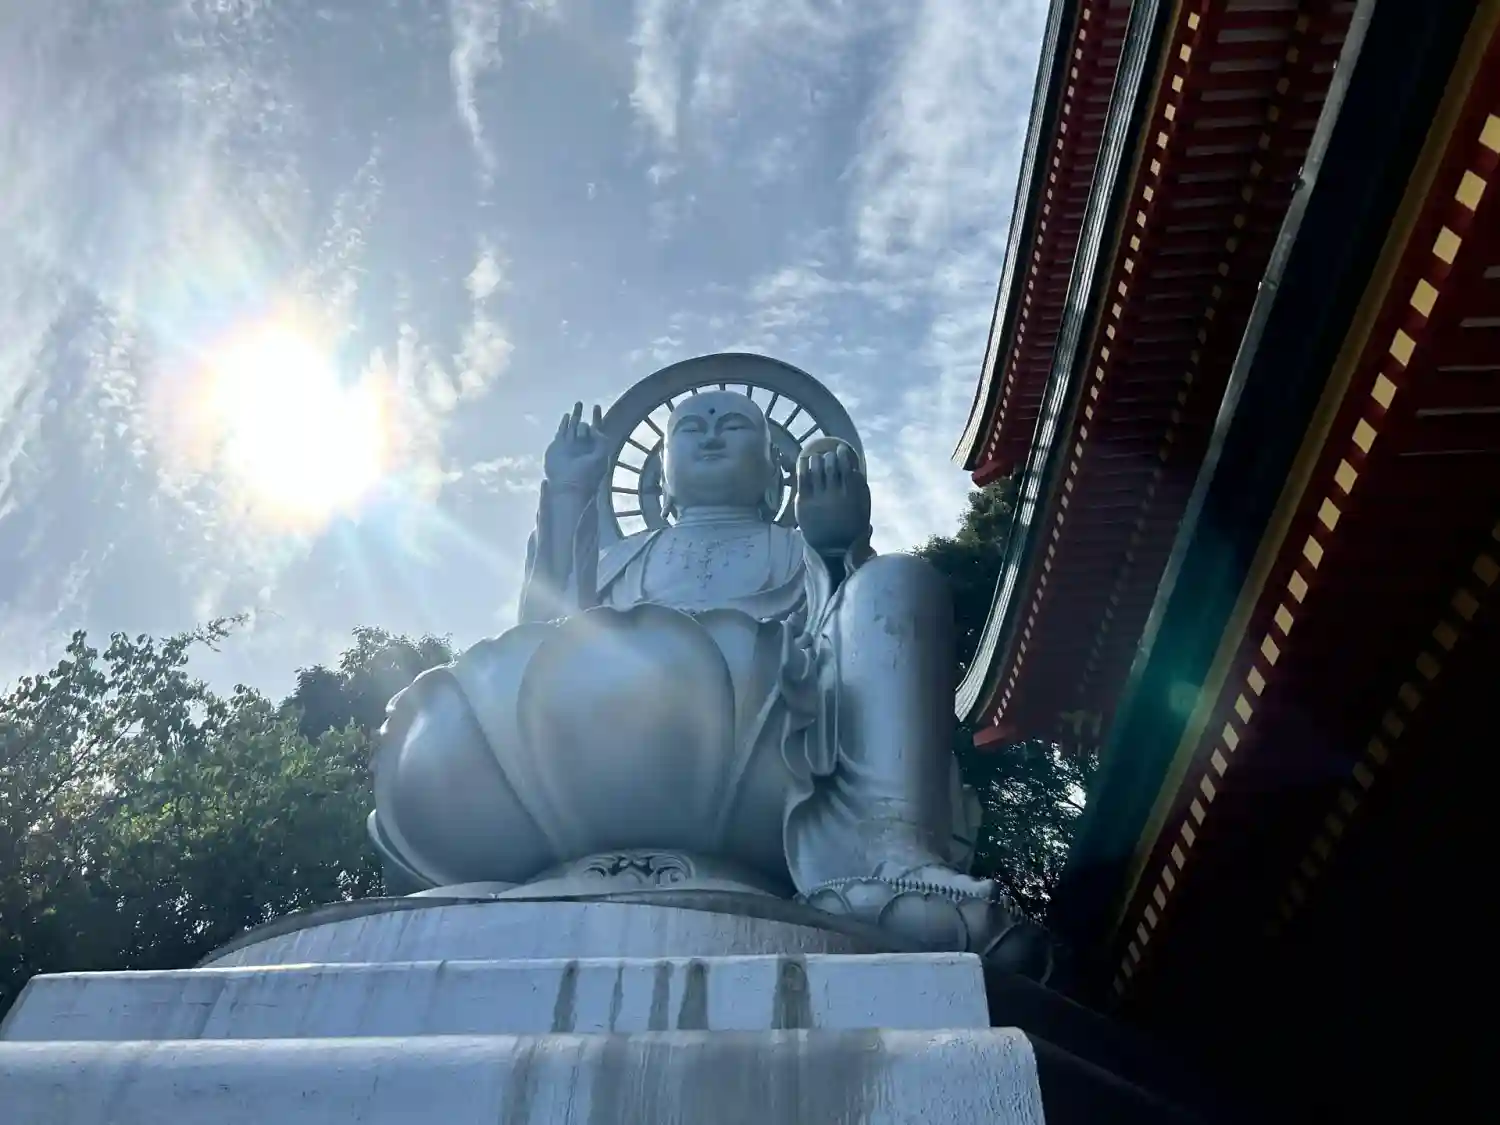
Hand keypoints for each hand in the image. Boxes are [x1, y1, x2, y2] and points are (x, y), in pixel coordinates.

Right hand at [544, 402, 609, 489]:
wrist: (568, 486)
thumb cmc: (587, 476)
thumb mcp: (600, 457)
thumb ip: (601, 441)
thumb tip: (595, 428)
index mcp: (594, 449)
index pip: (597, 429)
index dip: (597, 417)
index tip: (597, 406)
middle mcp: (582, 446)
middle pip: (584, 427)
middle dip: (586, 419)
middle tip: (586, 410)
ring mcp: (570, 446)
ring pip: (573, 427)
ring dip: (576, 416)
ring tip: (579, 404)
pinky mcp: (558, 446)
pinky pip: (562, 431)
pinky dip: (565, 423)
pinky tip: (568, 416)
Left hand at [794, 439, 870, 553]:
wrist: (832, 547)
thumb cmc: (850, 526)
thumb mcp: (863, 509)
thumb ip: (861, 488)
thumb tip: (854, 467)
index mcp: (850, 496)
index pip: (846, 468)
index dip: (843, 455)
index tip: (841, 448)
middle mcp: (834, 496)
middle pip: (830, 467)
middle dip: (830, 456)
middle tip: (829, 454)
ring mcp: (817, 499)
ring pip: (815, 470)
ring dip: (816, 459)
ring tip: (816, 457)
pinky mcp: (803, 502)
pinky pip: (802, 478)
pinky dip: (803, 466)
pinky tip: (804, 462)